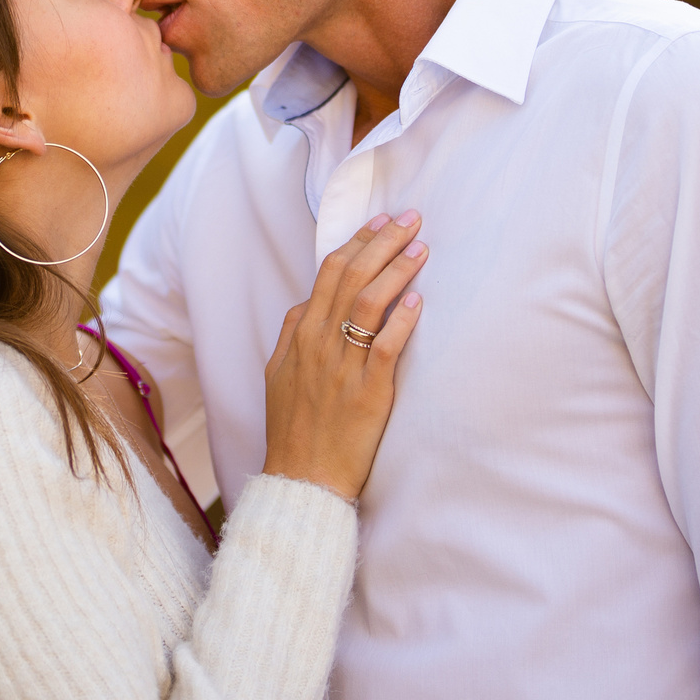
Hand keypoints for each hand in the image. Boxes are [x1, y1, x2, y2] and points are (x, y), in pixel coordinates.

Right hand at [260, 213, 427, 501]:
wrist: (301, 479)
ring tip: (421, 249)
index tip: (383, 221)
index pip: (330, 273)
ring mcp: (342, 367)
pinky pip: (385, 347)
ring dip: (397, 270)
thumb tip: (306, 302)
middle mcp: (319, 343)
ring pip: (369, 303)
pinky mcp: (367, 393)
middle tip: (412, 219)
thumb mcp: (278, 374)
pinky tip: (419, 302)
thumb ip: (291, 333)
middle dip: (383, 242)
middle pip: (352, 277)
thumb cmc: (293, 428)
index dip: (358, 242)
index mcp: (300, 334)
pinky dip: (402, 321)